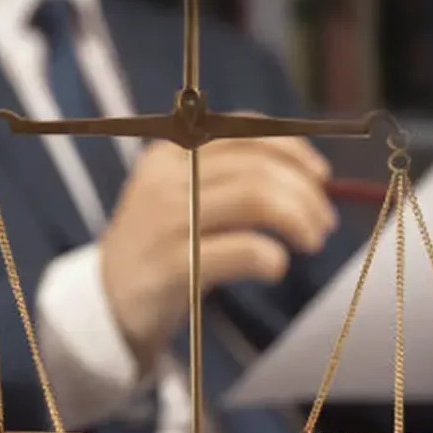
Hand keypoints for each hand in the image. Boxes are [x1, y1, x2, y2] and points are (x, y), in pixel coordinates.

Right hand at [100, 127, 337, 367]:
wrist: (107, 301)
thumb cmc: (164, 246)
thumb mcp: (185, 197)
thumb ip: (232, 179)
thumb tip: (312, 176)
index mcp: (171, 152)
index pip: (244, 131)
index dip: (293, 150)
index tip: (321, 176)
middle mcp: (166, 177)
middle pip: (259, 168)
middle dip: (306, 193)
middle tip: (324, 223)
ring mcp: (167, 220)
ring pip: (257, 199)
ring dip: (299, 219)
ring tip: (312, 241)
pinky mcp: (173, 264)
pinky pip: (245, 250)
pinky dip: (274, 258)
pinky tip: (275, 268)